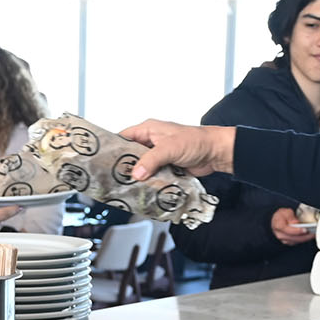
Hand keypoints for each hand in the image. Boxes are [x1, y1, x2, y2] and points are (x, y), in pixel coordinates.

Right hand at [120, 120, 235, 179]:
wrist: (215, 153)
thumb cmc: (196, 141)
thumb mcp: (170, 148)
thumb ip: (151, 160)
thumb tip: (136, 173)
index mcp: (148, 130)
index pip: (124, 137)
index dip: (113, 148)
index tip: (104, 161)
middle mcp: (151, 142)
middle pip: (130, 155)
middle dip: (125, 167)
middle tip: (114, 179)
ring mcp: (158, 156)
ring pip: (141, 168)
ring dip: (138, 177)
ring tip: (126, 187)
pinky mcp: (165, 167)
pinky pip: (152, 176)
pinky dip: (149, 182)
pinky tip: (143, 190)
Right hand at [270, 206, 315, 245]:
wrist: (276, 221)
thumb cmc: (281, 216)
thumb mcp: (285, 212)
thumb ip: (290, 217)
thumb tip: (296, 223)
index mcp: (278, 226)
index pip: (288, 230)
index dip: (297, 231)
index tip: (305, 229)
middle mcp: (280, 235)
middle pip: (294, 238)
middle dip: (304, 236)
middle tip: (313, 232)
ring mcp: (284, 240)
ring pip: (297, 241)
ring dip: (306, 238)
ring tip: (314, 234)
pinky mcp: (289, 242)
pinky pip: (298, 242)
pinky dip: (304, 239)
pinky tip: (310, 235)